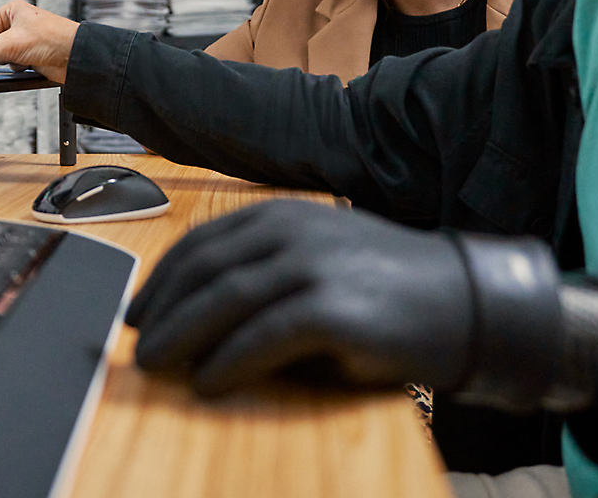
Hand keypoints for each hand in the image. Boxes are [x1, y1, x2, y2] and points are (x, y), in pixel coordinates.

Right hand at [0, 0, 77, 82]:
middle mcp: (17, 25)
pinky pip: (13, 67)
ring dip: (6, 64)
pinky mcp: (32, 57)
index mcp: (11, 11)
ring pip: (1, 58)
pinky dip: (17, 70)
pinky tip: (26, 68)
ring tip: (15, 62)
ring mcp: (25, 42)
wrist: (78, 57)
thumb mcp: (9, 46)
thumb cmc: (54, 38)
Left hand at [126, 200, 475, 396]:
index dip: (162, 278)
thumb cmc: (387, 286)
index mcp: (283, 216)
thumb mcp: (320, 256)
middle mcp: (293, 232)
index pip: (203, 243)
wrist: (463, 302)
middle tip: (134, 341)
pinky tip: (207, 381)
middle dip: (161, 309)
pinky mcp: (331, 310)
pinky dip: (226, 362)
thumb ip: (265, 269)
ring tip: (153, 363)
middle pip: (204, 270)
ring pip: (223, 301)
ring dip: (179, 335)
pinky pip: (260, 338)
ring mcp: (312, 267)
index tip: (137, 308)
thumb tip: (195, 310)